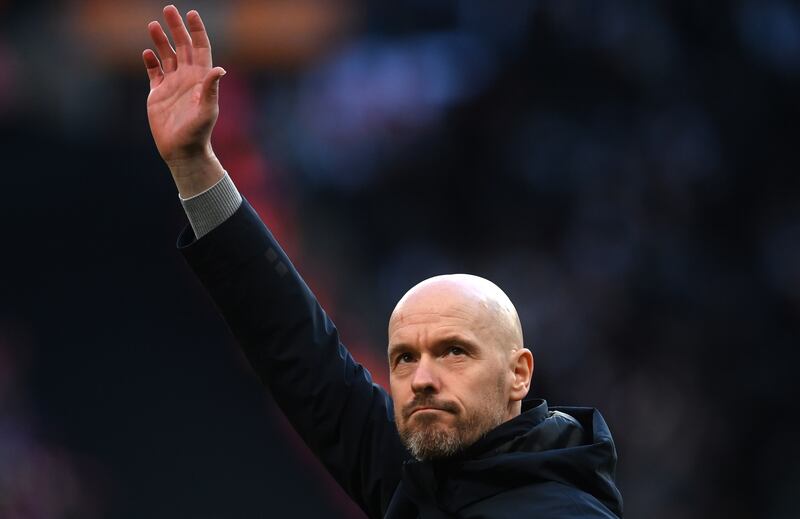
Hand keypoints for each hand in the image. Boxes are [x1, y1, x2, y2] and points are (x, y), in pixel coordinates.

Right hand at [143, 5, 225, 196]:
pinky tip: (147, 52)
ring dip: (161, 40)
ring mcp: (172, 85)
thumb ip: (211, 89)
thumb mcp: (207, 110)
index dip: (197, 31)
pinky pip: (154, 72)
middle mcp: (187, 78)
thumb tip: (219, 69)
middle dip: (176, 28)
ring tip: (153, 25)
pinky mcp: (158, 94)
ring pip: (167, 56)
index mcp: (200, 78)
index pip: (201, 48)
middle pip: (183, 46)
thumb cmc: (198, 133)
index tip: (192, 13)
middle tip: (168, 9)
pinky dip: (150, 61)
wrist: (182, 151)